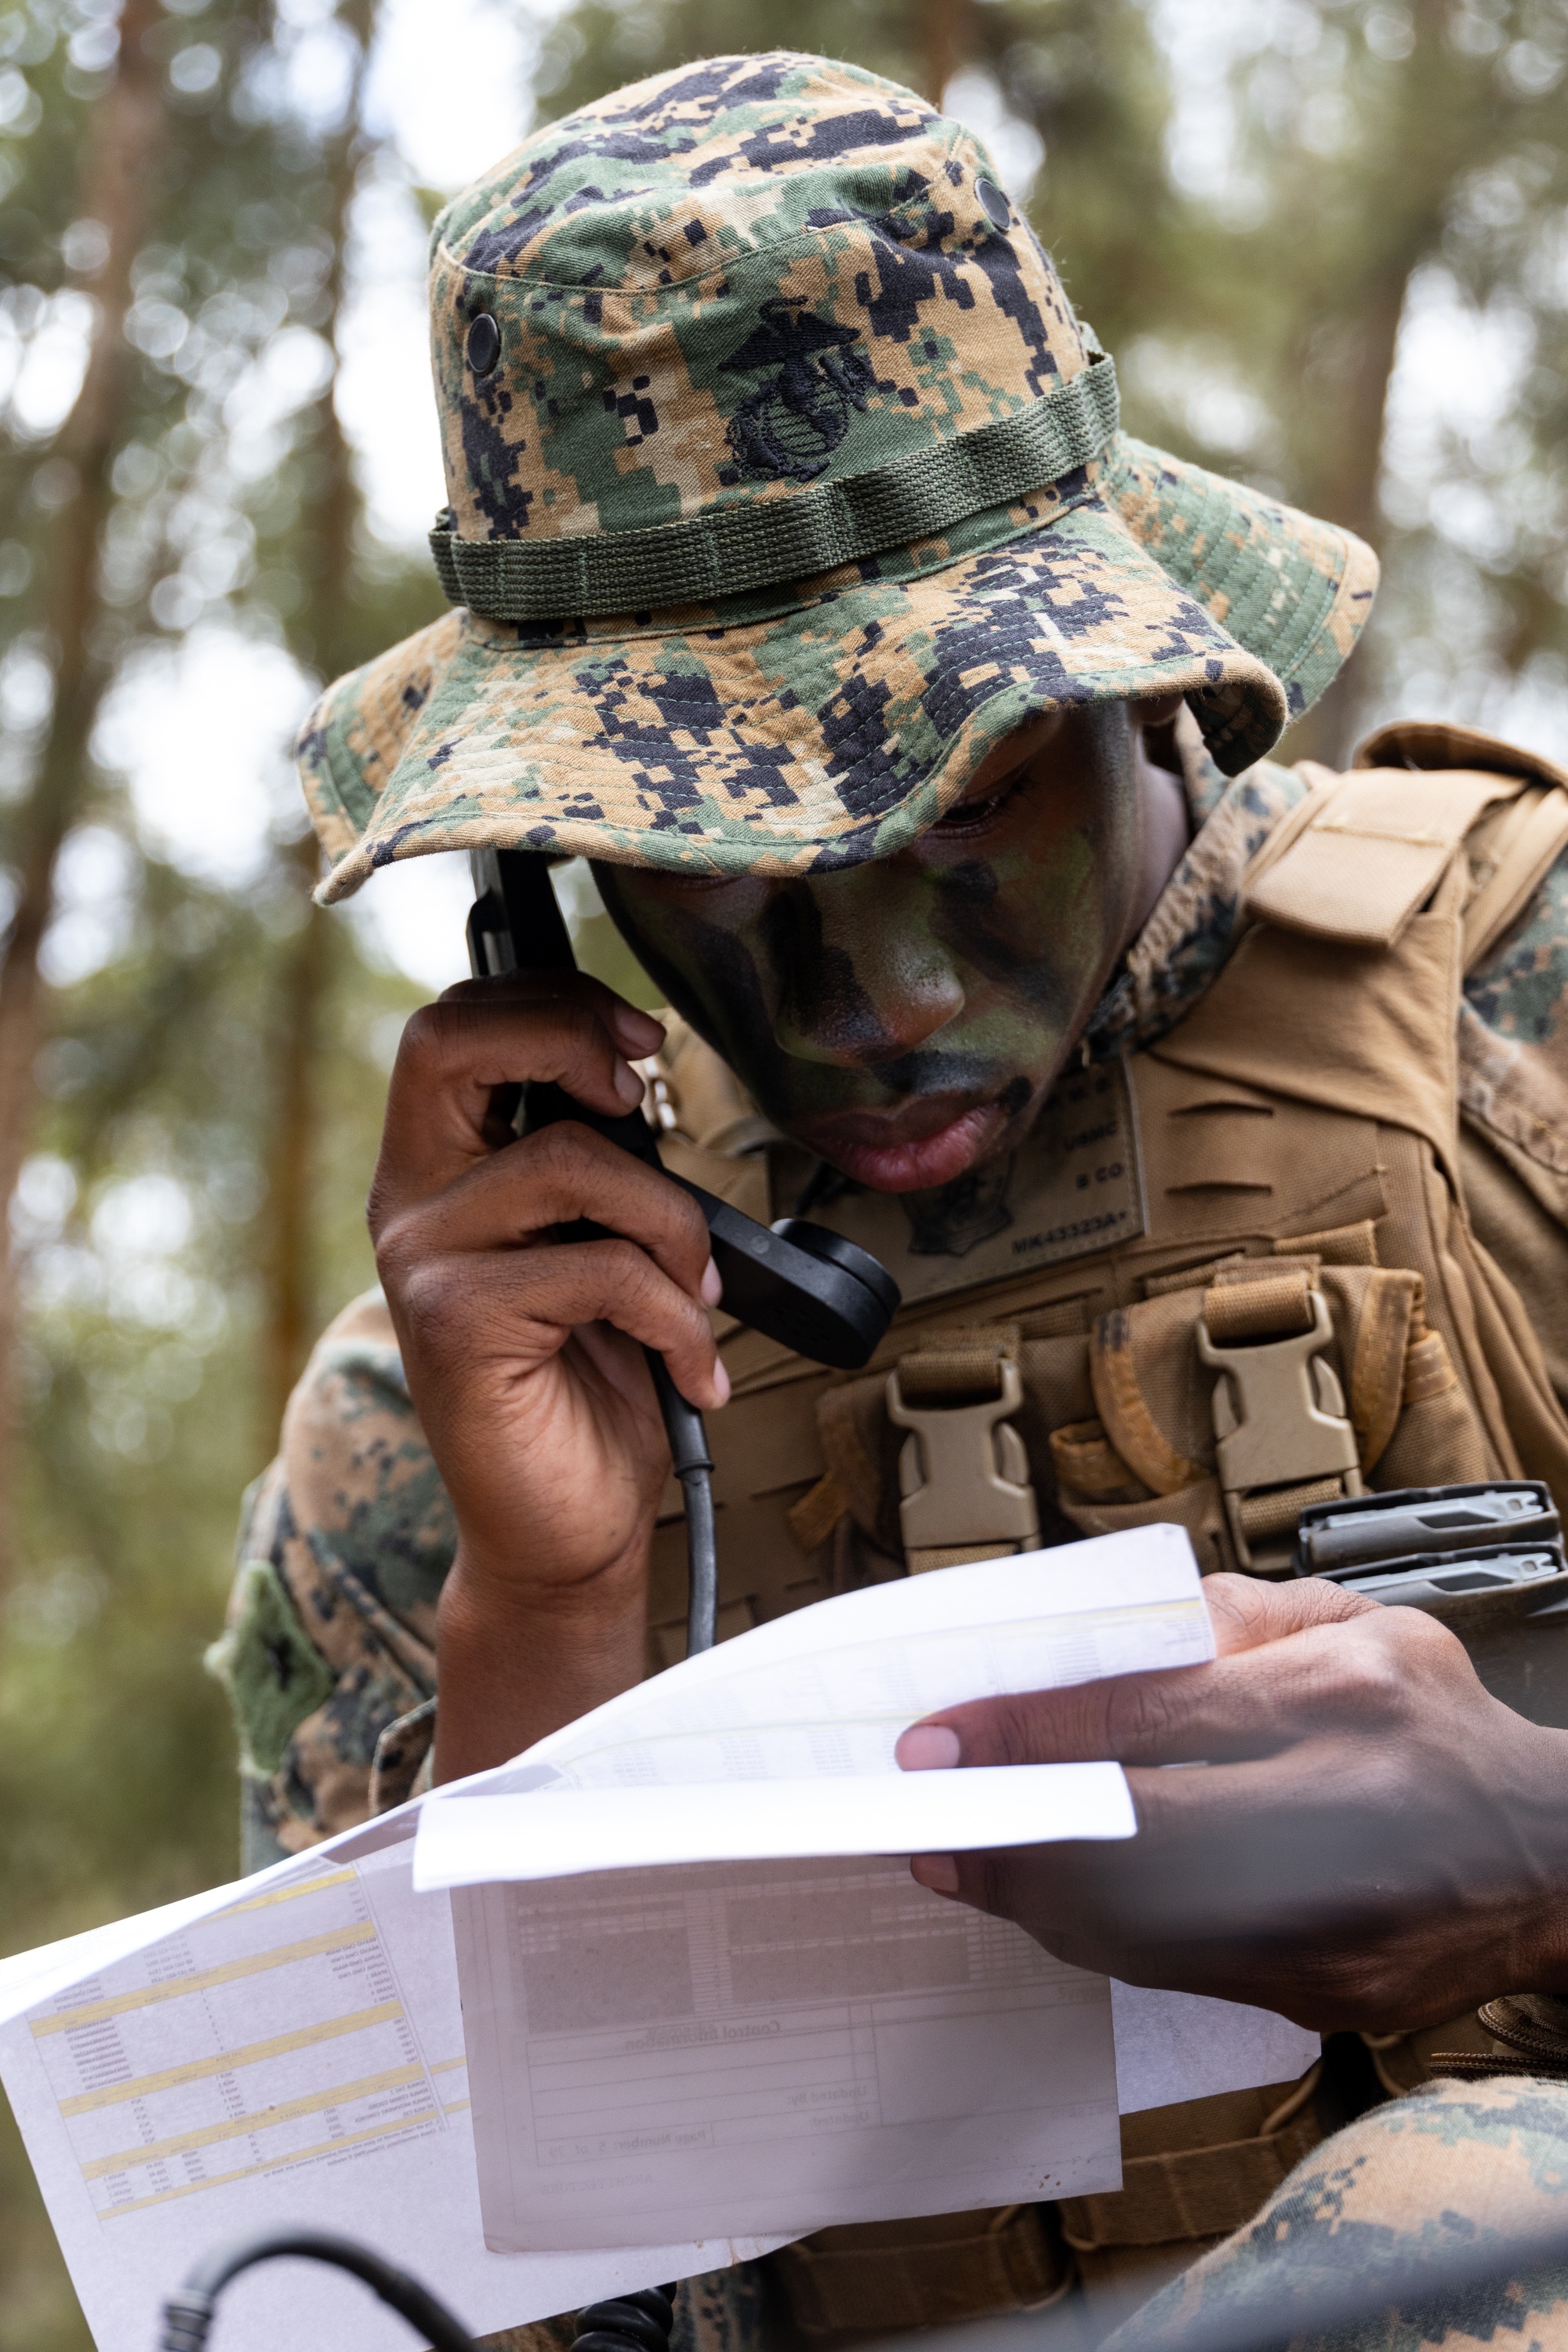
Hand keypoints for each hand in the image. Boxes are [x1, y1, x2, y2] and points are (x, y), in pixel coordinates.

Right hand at [368, 974, 725, 1770]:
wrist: (565, 1530)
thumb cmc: (594, 1387)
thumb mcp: (604, 1247)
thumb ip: (601, 1166)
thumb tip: (649, 1075)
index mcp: (441, 1167)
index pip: (454, 1027)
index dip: (550, 1003)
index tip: (642, 1041)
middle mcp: (411, 1200)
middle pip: (450, 1041)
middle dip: (568, 1036)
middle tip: (645, 1094)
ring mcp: (422, 1260)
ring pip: (570, 1160)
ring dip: (673, 1224)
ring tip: (702, 1298)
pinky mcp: (455, 1324)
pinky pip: (602, 1269)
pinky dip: (680, 1318)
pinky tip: (695, 1372)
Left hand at [895, 1574, 1567, 2030]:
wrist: (1543, 1860)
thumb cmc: (1435, 1725)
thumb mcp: (1354, 1625)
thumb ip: (1229, 1618)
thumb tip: (1098, 1634)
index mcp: (1347, 1701)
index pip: (1153, 1719)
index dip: (1029, 1732)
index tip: (938, 1738)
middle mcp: (1342, 1820)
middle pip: (1131, 1844)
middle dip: (1010, 1835)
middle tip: (927, 1816)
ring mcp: (1333, 1928)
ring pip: (1140, 1929)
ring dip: (1037, 1895)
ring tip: (967, 1858)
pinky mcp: (1320, 1997)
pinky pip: (1173, 1973)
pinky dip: (1098, 1933)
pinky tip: (1053, 1898)